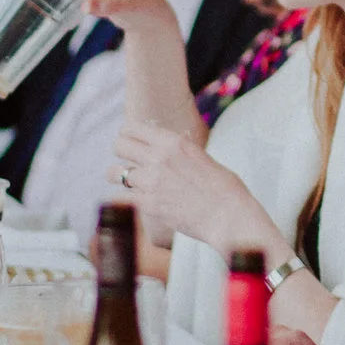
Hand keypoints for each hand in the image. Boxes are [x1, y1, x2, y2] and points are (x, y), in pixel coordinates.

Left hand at [109, 120, 284, 253]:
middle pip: (119, 146)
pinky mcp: (149, 204)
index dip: (128, 135)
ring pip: (116, 173)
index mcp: (174, 142)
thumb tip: (168, 148)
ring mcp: (152, 181)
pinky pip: (123, 197)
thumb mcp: (202, 158)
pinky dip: (125, 199)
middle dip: (121, 153)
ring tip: (127, 182)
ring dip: (120, 178)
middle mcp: (159, 158)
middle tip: (128, 162)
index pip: (132, 128)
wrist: (229, 216)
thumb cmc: (224, 188)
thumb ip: (180, 152)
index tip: (131, 143)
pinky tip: (132, 201)